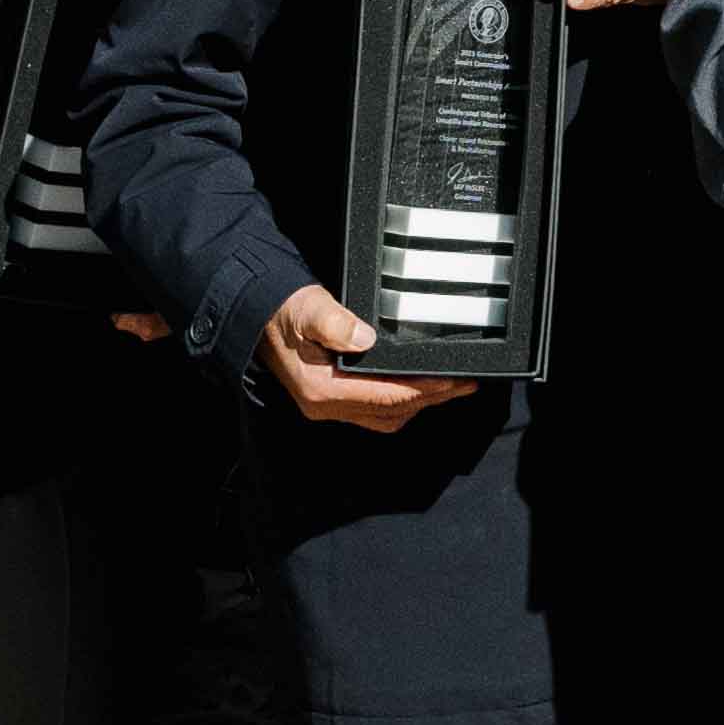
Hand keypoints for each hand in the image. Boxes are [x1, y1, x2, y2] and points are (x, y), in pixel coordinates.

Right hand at [258, 280, 475, 434]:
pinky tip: (418, 389)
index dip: (424, 390)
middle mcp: (327, 406)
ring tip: (451, 387)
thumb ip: (335, 322)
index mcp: (322, 390)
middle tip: (466, 384)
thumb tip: (363, 338)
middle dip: (432, 399)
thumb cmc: (283, 312)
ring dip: (420, 404)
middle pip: (392, 411)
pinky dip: (402, 402)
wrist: (257, 317)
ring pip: (386, 416)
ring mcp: (330, 407)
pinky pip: (376, 411)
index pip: (386, 397)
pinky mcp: (334, 400)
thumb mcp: (307, 308)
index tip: (453, 380)